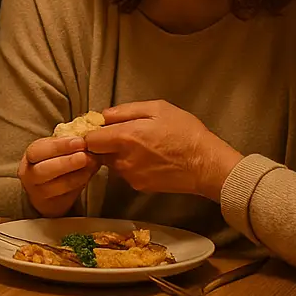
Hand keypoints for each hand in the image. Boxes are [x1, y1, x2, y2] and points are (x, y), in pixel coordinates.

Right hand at [18, 135, 98, 217]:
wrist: (49, 187)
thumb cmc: (56, 161)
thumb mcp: (58, 149)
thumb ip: (70, 143)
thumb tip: (91, 137)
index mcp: (30, 157)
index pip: (38, 150)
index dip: (59, 146)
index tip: (80, 141)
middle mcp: (29, 176)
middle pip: (43, 170)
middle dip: (67, 162)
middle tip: (85, 156)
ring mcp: (38, 193)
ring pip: (55, 186)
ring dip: (77, 175)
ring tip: (92, 165)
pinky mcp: (50, 207)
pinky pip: (65, 197)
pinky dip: (79, 185)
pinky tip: (89, 176)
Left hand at [81, 100, 242, 202]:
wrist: (206, 165)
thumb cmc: (185, 132)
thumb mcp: (158, 109)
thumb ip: (125, 111)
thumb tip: (103, 115)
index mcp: (125, 137)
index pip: (89, 140)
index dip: (91, 132)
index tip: (99, 127)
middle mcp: (122, 160)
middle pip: (98, 152)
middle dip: (103, 143)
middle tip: (120, 134)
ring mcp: (130, 176)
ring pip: (111, 163)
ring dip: (117, 154)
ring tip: (139, 145)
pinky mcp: (138, 186)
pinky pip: (125, 173)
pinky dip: (129, 165)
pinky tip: (148, 158)